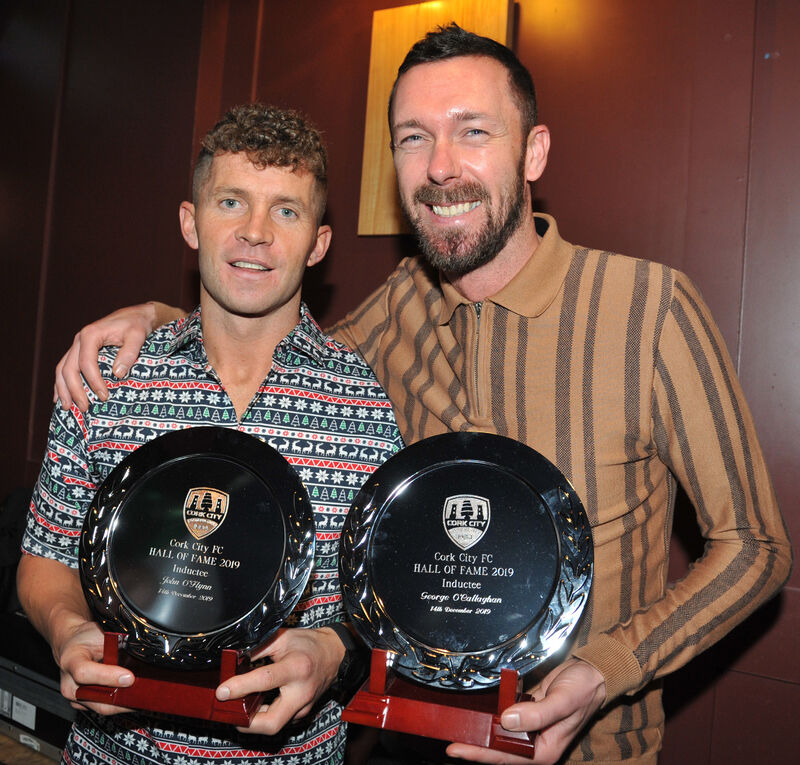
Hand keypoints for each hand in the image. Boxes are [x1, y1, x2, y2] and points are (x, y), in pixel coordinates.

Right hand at [53, 301, 181, 410]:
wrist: (135, 316)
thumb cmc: (136, 325)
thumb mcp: (137, 336)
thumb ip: (128, 353)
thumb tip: (118, 374)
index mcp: (91, 335)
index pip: (86, 362)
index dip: (93, 381)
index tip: (104, 396)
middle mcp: (79, 340)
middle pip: (69, 368)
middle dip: (75, 390)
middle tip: (84, 407)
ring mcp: (77, 345)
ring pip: (62, 369)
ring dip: (63, 389)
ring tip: (67, 408)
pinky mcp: (79, 351)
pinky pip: (65, 367)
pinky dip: (62, 383)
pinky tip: (60, 397)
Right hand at [54, 619, 134, 715]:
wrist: (72, 645)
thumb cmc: (87, 637)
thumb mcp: (102, 632)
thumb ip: (117, 642)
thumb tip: (138, 651)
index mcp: (71, 660)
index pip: (85, 673)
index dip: (108, 676)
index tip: (129, 678)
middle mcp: (69, 684)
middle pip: (95, 700)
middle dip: (122, 698)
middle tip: (143, 693)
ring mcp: (74, 698)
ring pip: (102, 708)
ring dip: (123, 704)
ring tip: (141, 697)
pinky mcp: (82, 705)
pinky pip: (103, 708)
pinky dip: (119, 704)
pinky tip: (133, 698)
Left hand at [216, 627, 344, 735]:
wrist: (335, 653)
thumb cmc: (309, 644)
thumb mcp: (282, 637)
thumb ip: (258, 648)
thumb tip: (234, 659)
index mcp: (296, 667)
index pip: (265, 680)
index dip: (240, 686)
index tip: (223, 691)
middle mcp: (301, 692)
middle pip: (270, 722)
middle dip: (246, 723)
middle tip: (230, 710)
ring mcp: (303, 706)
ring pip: (274, 725)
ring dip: (253, 719)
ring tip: (241, 703)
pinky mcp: (302, 713)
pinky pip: (280, 720)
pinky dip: (264, 715)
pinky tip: (257, 702)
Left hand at [446, 659, 605, 764]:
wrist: (593, 671)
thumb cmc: (584, 689)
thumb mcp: (563, 702)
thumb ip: (537, 714)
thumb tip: (506, 721)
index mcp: (544, 750)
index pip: (506, 756)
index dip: (480, 754)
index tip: (457, 748)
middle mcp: (535, 742)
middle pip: (499, 748)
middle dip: (475, 744)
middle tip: (450, 738)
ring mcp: (530, 726)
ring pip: (500, 732)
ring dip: (481, 729)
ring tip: (456, 725)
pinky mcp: (527, 709)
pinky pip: (505, 715)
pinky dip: (491, 714)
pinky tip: (475, 710)